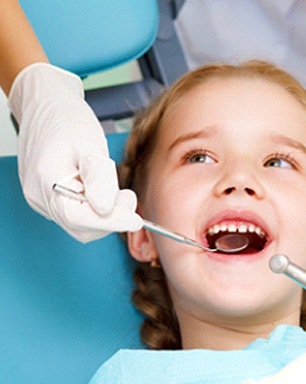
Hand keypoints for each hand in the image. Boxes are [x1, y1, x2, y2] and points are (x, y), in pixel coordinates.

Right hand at [8, 63, 142, 242]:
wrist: (45, 104)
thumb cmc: (66, 119)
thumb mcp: (90, 145)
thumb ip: (100, 179)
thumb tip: (108, 210)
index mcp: (46, 182)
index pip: (80, 219)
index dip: (111, 222)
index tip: (135, 220)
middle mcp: (39, 197)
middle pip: (81, 227)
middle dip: (110, 218)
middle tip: (127, 197)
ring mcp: (42, 199)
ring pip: (80, 224)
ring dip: (104, 214)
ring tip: (113, 188)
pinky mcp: (49, 199)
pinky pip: (77, 214)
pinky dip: (95, 209)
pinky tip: (101, 189)